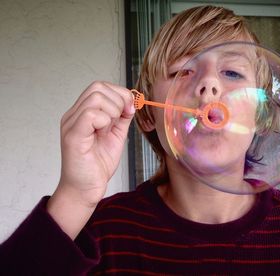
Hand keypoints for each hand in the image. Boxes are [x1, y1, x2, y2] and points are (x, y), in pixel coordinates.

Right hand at [47, 81, 134, 238]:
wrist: (86, 189)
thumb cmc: (97, 165)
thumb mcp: (115, 135)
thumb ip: (121, 118)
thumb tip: (130, 102)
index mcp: (83, 113)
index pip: (100, 87)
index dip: (120, 93)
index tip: (130, 109)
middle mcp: (74, 115)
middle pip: (98, 87)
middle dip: (119, 99)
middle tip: (123, 118)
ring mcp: (71, 124)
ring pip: (95, 97)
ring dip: (112, 111)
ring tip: (110, 129)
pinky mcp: (73, 135)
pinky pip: (90, 114)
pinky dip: (105, 121)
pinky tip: (104, 133)